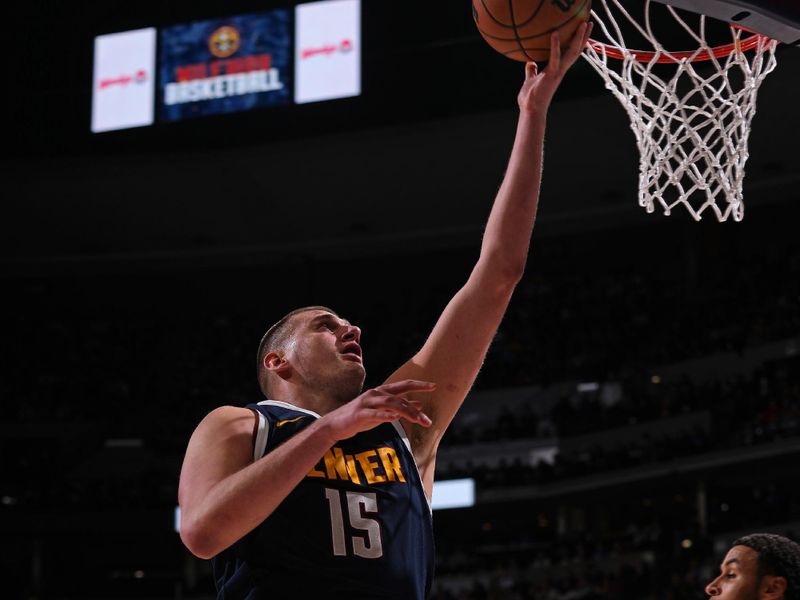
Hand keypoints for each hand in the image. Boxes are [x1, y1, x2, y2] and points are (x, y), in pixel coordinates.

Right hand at [318, 379, 435, 442]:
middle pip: (400, 397)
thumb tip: (419, 404)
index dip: (419, 385)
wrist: (335, 425)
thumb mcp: (382, 412)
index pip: (403, 385)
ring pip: (390, 404)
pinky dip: (386, 415)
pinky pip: (375, 414)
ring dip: (406, 412)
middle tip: (428, 421)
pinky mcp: (360, 414)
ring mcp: (367, 403)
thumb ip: (398, 407)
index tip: (434, 386)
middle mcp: (375, 393)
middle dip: (416, 409)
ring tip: (419, 421)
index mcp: (381, 392)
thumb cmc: (359, 418)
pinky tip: (396, 418)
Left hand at [517, 21, 592, 112]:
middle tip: (589, 23)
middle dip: (583, 37)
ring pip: (571, 52)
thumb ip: (531, 70)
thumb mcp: (530, 80)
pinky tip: (555, 33)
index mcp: (556, 70)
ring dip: (578, 37)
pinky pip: (554, 57)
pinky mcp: (551, 74)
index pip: (569, 54)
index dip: (576, 43)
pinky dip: (555, 45)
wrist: (531, 110)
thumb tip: (530, 62)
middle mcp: (560, 70)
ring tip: (583, 23)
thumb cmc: (530, 98)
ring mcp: (557, 72)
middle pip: (575, 51)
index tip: (581, 31)